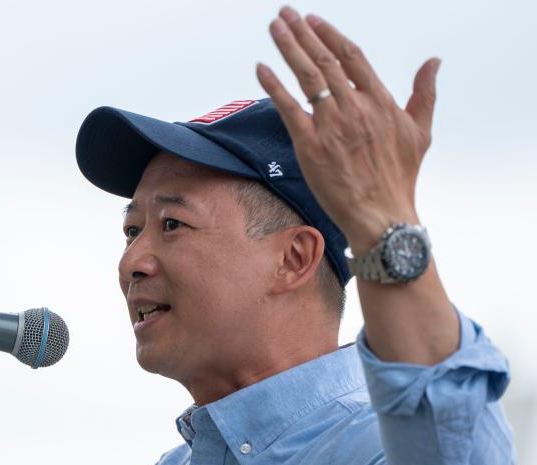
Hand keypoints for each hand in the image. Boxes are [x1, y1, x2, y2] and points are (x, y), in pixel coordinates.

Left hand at [256, 6, 440, 254]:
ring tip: (275, 27)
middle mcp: (355, 107)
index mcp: (379, 101)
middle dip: (303, 34)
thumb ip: (425, 93)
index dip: (330, 36)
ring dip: (289, 48)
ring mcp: (332, 125)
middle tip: (285, 14)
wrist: (381, 213)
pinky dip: (274, 86)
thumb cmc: (399, 177)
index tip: (313, 21)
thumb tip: (434, 61)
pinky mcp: (310, 145)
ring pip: (307, 77)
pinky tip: (261, 67)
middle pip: (325, 60)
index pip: (351, 57)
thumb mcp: (421, 131)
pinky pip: (289, 108)